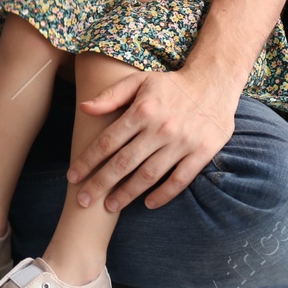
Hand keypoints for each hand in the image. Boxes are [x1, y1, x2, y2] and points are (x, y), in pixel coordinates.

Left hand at [66, 65, 237, 211]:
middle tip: (83, 200)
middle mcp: (160, 128)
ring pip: (149, 175)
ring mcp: (182, 142)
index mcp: (142, 110)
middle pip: (124, 162)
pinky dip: (163, 194)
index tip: (72, 177)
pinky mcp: (202, 152)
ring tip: (110, 206)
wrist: (214, 82)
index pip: (108, 141)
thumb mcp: (139, 81)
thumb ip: (111, 96)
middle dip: (100, 183)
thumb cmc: (171, 84)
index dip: (88, 161)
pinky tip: (148, 204)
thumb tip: (84, 108)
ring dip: (128, 193)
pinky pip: (179, 180)